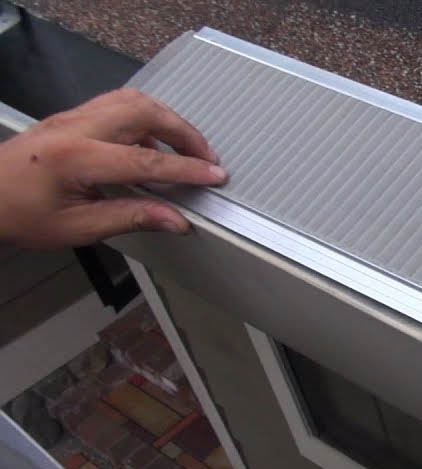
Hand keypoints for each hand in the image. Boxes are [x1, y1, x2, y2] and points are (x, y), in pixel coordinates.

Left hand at [0, 88, 225, 248]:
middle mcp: (75, 128)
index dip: (186, 169)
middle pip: (144, 111)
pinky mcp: (70, 117)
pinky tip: (153, 140)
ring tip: (185, 146)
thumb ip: (131, 218)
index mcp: (75, 158)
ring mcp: (71, 117)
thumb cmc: (19, 214)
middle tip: (206, 157)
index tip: (214, 176)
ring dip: (166, 119)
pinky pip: (116, 103)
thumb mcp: (77, 227)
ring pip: (132, 100)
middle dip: (184, 131)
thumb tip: (175, 220)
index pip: (145, 159)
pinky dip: (145, 116)